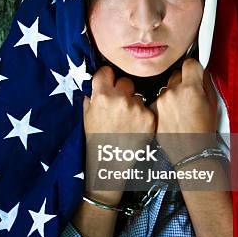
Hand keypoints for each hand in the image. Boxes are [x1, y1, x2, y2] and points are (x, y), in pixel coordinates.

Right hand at [83, 65, 155, 204]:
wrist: (111, 164)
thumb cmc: (96, 140)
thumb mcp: (87, 116)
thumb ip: (93, 97)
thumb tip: (98, 84)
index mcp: (102, 96)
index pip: (106, 72)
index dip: (107, 77)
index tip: (109, 83)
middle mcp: (121, 99)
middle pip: (126, 82)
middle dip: (124, 91)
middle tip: (120, 105)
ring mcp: (137, 108)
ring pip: (138, 96)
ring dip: (134, 104)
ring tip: (128, 121)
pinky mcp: (150, 118)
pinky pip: (147, 109)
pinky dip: (143, 116)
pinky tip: (136, 127)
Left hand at [149, 58, 217, 164]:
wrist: (190, 152)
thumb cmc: (202, 132)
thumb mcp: (213, 105)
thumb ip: (206, 84)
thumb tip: (202, 73)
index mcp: (190, 88)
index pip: (190, 63)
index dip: (194, 67)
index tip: (195, 71)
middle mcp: (173, 92)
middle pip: (176, 74)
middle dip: (183, 81)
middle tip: (190, 94)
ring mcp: (161, 101)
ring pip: (167, 87)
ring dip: (174, 94)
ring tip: (183, 109)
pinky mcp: (153, 110)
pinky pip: (159, 100)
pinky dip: (166, 105)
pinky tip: (174, 115)